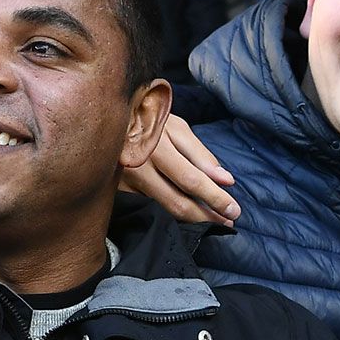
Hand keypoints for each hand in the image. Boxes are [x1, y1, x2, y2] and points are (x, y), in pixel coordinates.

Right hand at [118, 113, 239, 224]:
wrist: (106, 118)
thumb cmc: (148, 118)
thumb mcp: (176, 127)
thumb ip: (201, 155)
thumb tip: (226, 181)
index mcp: (155, 145)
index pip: (191, 179)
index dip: (214, 197)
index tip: (233, 210)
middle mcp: (137, 165)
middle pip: (177, 202)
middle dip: (206, 216)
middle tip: (227, 221)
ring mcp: (124, 181)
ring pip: (163, 210)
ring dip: (192, 219)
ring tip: (213, 220)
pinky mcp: (117, 192)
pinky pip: (149, 208)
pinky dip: (170, 215)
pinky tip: (186, 216)